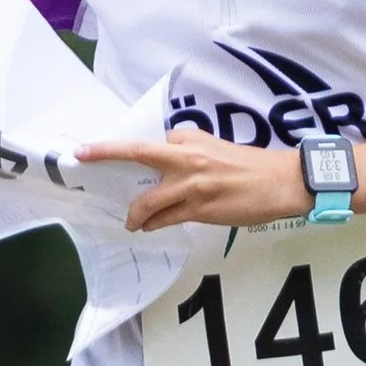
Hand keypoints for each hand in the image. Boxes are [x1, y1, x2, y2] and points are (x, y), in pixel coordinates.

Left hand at [77, 130, 314, 233]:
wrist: (283, 182)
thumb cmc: (253, 166)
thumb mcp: (218, 147)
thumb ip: (191, 152)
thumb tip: (168, 163)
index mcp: (192, 138)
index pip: (152, 142)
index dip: (127, 149)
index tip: (105, 150)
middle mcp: (187, 157)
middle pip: (137, 152)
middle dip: (105, 153)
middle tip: (82, 156)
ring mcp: (191, 184)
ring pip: (149, 199)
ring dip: (135, 212)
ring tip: (131, 221)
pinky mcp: (200, 209)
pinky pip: (166, 218)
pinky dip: (154, 223)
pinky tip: (150, 227)